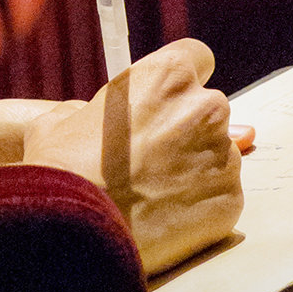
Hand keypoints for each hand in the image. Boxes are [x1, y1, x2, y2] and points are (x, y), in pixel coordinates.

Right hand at [23, 39, 246, 274]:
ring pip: (216, 154)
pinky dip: (200, 204)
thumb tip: (88, 117)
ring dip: (194, 167)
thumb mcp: (62, 120)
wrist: (77, 233)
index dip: (178, 82)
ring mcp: (222, 156)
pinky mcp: (230, 200)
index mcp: (167, 75)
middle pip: (208, 109)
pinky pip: (220, 195)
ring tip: (153, 193)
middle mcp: (205, 109)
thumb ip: (92, 108)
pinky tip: (165, 216)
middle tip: (151, 156)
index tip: (164, 101)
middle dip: (186, 127)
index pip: (196, 57)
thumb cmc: (64, 169)